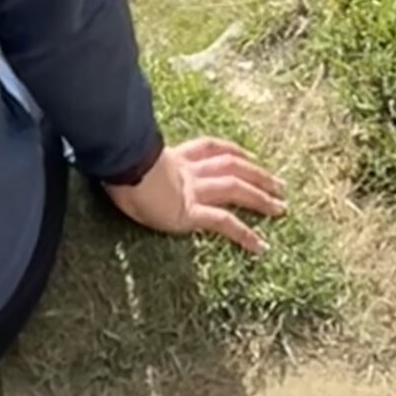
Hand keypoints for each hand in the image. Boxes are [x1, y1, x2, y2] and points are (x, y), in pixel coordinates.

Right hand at [101, 135, 287, 254]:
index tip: (247, 156)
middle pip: (232, 166)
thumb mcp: (125, 159)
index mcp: (175, 158)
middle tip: (280, 184)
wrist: (118, 166)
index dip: (231, 151)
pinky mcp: (190, 212)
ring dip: (261, 198)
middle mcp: (189, 171)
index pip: (209, 149)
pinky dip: (244, 234)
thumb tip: (117, 155)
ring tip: (281, 208)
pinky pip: (224, 223)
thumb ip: (131, 159)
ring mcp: (192, 190)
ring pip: (235, 189)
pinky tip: (260, 246)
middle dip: (258, 174)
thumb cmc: (114, 164)